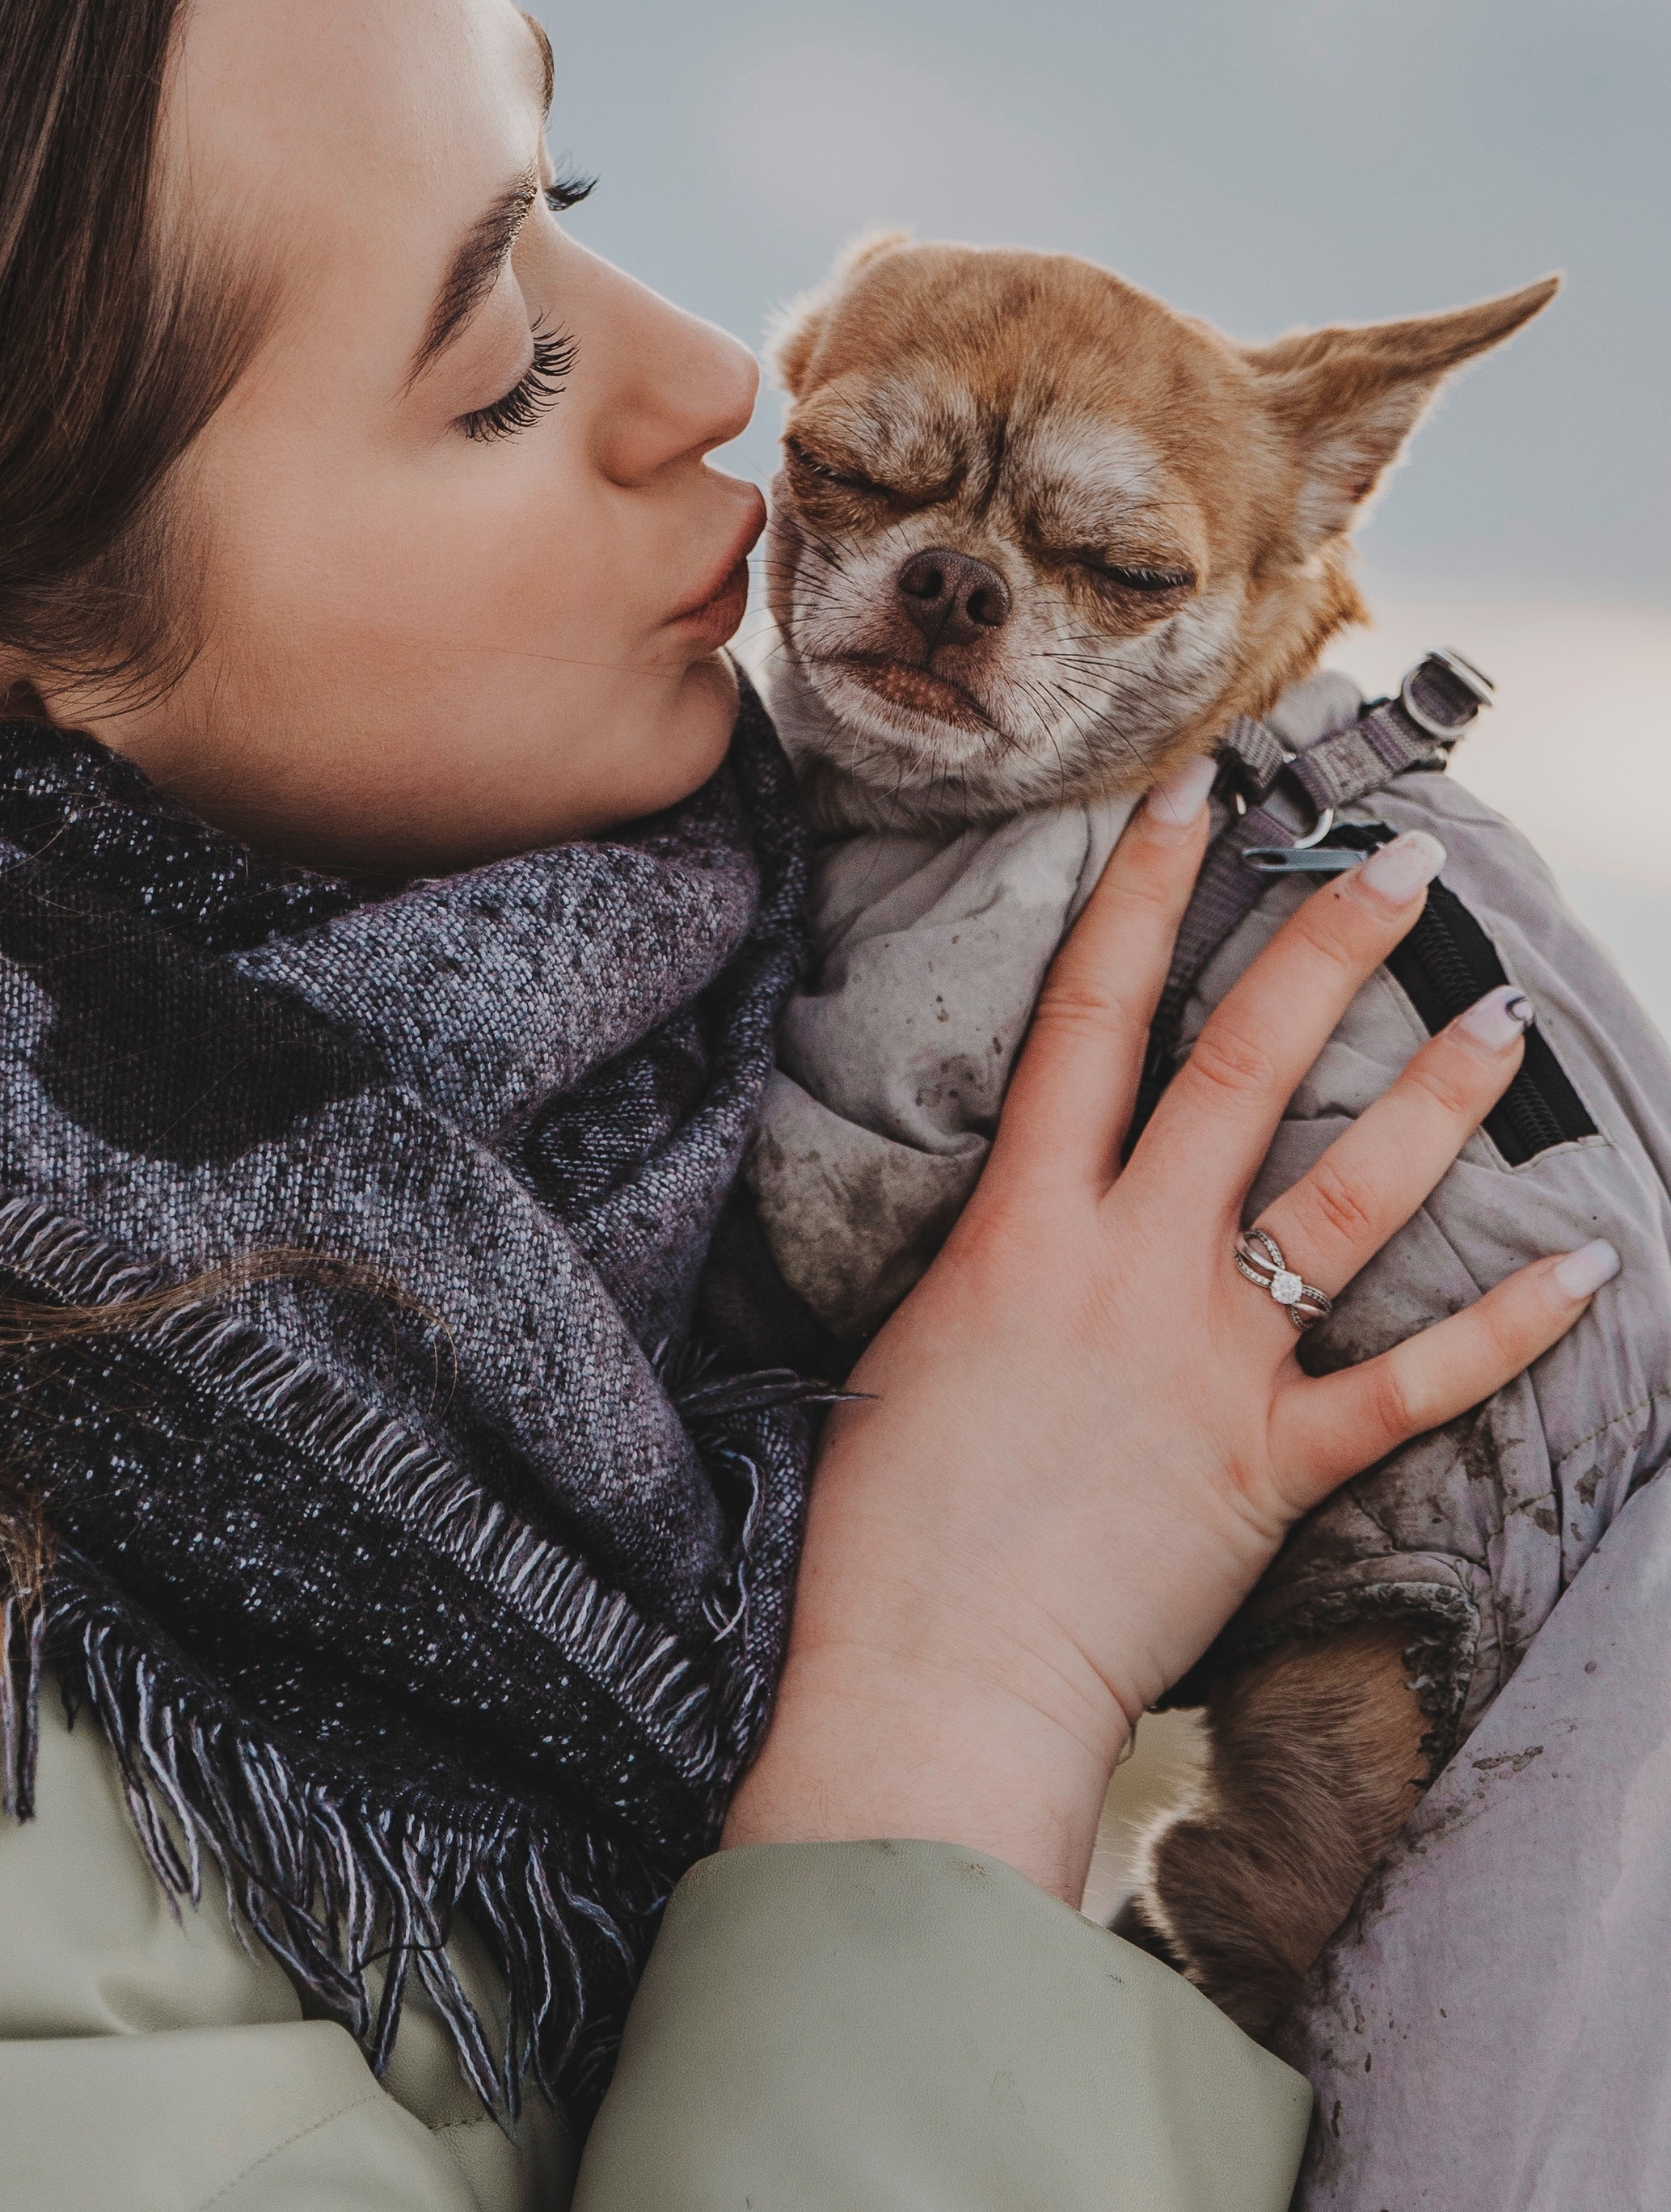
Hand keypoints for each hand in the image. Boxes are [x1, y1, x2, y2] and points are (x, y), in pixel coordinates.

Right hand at [724, 766, 1617, 1900]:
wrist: (933, 1678)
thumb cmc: (882, 1526)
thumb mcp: (911, 1343)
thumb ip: (987, 1259)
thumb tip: (1025, 1214)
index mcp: (1020, 1225)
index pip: (1089, 1017)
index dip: (1140, 893)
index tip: (1193, 795)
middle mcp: (1129, 1266)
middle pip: (1242, 1070)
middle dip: (1322, 949)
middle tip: (1400, 861)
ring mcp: (1211, 1361)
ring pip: (1347, 1201)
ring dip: (1433, 1103)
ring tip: (1500, 1013)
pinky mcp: (1272, 1464)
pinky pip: (1410, 1387)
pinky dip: (1504, 1334)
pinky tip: (1590, 1272)